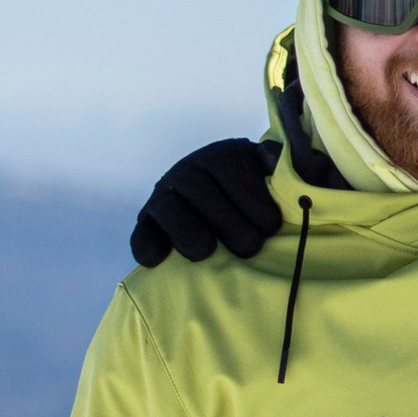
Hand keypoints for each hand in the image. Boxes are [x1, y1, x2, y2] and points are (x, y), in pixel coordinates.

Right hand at [131, 138, 281, 268]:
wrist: (223, 207)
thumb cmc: (254, 196)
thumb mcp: (268, 175)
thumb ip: (275, 165)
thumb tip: (272, 157)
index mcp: (219, 157)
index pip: (230, 169)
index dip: (253, 197)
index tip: (272, 225)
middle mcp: (188, 171)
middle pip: (200, 191)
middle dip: (228, 222)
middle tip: (250, 247)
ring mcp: (164, 196)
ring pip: (169, 209)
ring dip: (187, 231)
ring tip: (205, 252)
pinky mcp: (148, 223)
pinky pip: (142, 232)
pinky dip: (146, 245)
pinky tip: (157, 259)